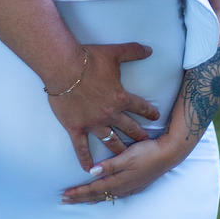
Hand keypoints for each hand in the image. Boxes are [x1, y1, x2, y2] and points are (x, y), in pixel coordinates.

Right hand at [46, 42, 158, 170]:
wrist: (63, 67)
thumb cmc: (88, 60)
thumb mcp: (115, 52)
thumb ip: (134, 51)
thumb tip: (149, 49)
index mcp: (121, 98)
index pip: (140, 107)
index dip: (149, 111)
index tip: (155, 116)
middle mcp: (110, 114)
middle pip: (129, 128)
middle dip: (139, 135)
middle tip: (146, 142)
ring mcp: (93, 123)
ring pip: (110, 141)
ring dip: (119, 148)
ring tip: (125, 156)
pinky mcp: (76, 128)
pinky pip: (82, 148)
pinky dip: (86, 159)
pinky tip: (89, 169)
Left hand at [61, 129, 186, 204]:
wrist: (169, 154)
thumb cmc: (147, 152)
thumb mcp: (127, 156)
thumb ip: (109, 165)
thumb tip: (91, 172)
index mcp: (118, 180)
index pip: (93, 189)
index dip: (78, 192)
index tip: (64, 195)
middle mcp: (122, 187)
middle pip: (97, 195)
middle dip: (80, 198)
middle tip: (65, 201)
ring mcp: (130, 187)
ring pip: (105, 195)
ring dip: (91, 198)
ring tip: (80, 200)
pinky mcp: (135, 184)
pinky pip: (115, 194)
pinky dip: (104, 196)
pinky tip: (103, 195)